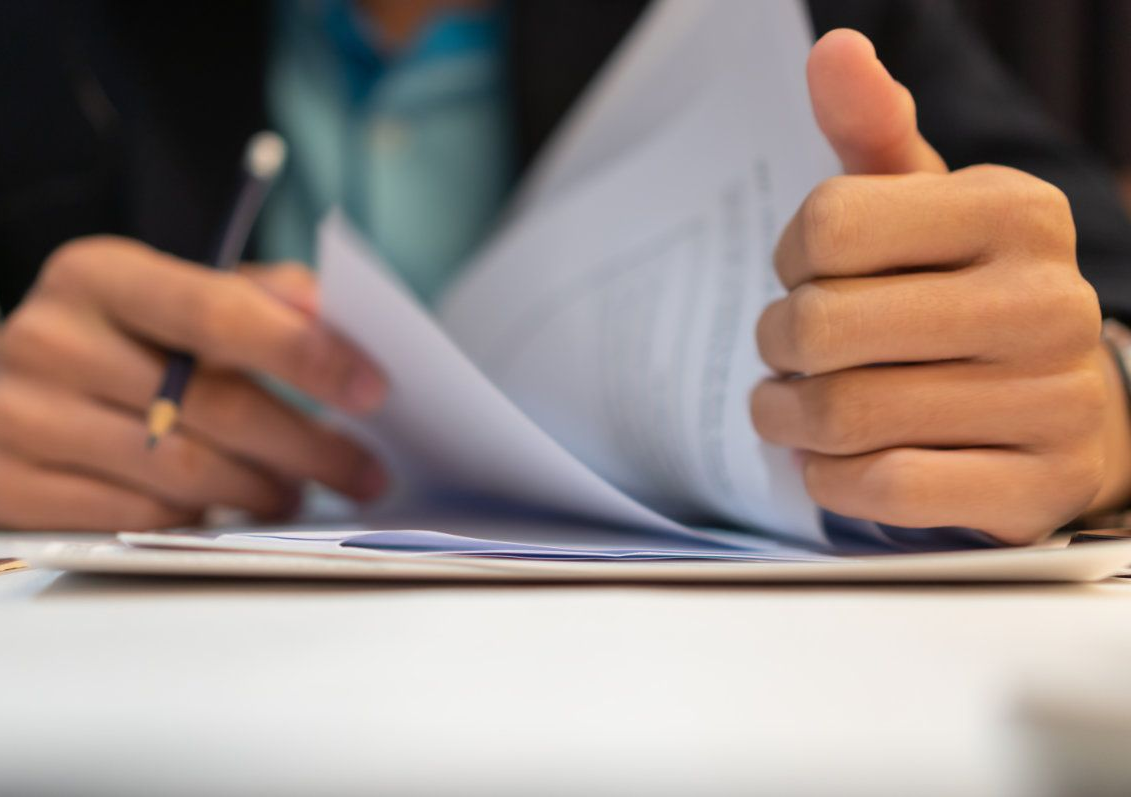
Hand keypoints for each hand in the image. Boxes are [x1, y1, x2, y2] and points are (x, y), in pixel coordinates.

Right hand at [0, 236, 387, 529]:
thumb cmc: (109, 340)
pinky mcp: (12, 485)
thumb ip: (252, 295)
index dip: (306, 355)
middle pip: (216, 406)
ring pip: (185, 473)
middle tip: (366, 471)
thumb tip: (330, 310)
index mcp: (100, 276)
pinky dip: (201, 521)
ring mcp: (22, 416)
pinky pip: (139, 518)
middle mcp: (53, 339)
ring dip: (263, 491)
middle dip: (311, 447)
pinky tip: (229, 512)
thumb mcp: (166, 295)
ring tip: (298, 493)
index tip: (374, 389)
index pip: (221, 313)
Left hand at [751, 29, 1130, 543]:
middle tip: (784, 354)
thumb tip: (834, 50)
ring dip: (788, 418)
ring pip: (844, 416)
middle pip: (822, 327)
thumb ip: (873, 130)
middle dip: (777, 347)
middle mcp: (1046, 301)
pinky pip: (885, 489)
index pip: (828, 224)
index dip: (791, 259)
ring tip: (791, 408)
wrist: (1064, 405)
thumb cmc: (963, 294)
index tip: (808, 274)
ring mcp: (1051, 401)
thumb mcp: (925, 207)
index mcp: (1014, 211)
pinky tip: (833, 460)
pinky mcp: (1034, 488)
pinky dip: (832, 479)